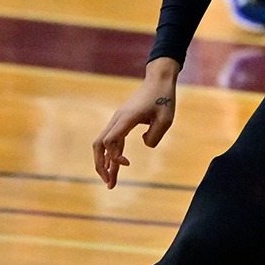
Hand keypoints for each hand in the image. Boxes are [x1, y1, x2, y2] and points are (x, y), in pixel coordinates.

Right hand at [92, 60, 180, 187]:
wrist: (159, 81)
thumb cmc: (164, 98)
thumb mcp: (166, 120)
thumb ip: (155, 136)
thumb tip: (144, 144)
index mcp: (126, 118)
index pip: (109, 141)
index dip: (114, 156)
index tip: (128, 164)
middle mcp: (118, 119)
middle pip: (99, 144)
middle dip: (100, 165)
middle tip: (109, 183)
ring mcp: (118, 120)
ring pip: (104, 145)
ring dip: (106, 164)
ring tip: (111, 183)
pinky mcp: (122, 122)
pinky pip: (113, 141)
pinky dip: (113, 155)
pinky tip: (117, 167)